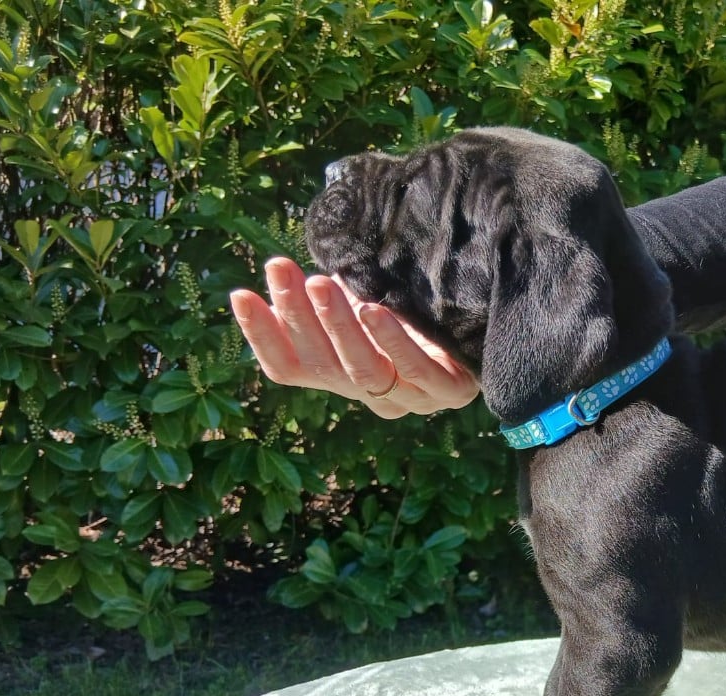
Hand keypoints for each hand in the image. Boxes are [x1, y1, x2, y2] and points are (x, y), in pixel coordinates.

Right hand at [229, 257, 478, 418]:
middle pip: (322, 364)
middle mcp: (369, 392)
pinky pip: (417, 372)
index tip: (240, 295)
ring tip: (323, 287)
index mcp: (341, 374)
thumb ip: (327, 293)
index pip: (288, 367)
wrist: (484, 323)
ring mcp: (409, 398)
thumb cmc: (415, 306)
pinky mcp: (449, 392)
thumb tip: (278, 269)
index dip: (261, 336)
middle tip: (281, 270)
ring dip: (337, 327)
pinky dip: (392, 343)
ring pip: (363, 371)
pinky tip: (374, 313)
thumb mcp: (363, 295)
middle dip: (297, 315)